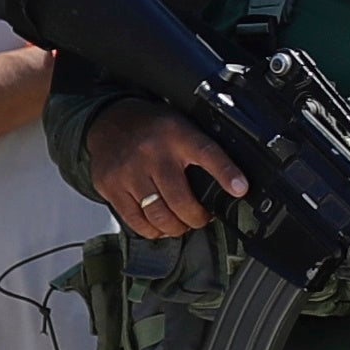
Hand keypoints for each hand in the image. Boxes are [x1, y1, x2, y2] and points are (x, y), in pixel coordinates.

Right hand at [87, 104, 248, 240]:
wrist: (108, 120)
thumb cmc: (151, 128)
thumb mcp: (180, 126)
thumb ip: (199, 150)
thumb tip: (229, 183)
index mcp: (177, 135)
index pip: (207, 153)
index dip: (226, 173)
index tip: (240, 189)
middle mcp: (152, 152)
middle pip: (180, 200)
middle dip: (196, 218)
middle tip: (201, 218)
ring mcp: (129, 171)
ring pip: (158, 215)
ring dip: (174, 228)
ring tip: (180, 224)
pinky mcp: (110, 186)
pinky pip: (135, 220)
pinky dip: (151, 229)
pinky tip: (157, 225)